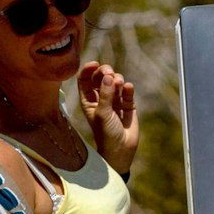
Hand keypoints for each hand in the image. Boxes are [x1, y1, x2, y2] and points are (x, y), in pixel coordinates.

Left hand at [78, 61, 137, 175]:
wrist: (121, 149)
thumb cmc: (106, 133)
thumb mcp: (103, 112)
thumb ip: (105, 93)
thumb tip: (108, 75)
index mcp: (88, 100)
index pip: (85, 80)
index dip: (89, 70)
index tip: (96, 64)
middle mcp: (100, 98)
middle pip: (100, 77)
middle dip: (105, 72)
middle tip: (110, 73)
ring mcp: (115, 101)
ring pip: (115, 82)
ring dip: (117, 79)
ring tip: (120, 84)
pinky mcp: (128, 104)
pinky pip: (127, 91)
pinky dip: (128, 88)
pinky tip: (128, 88)